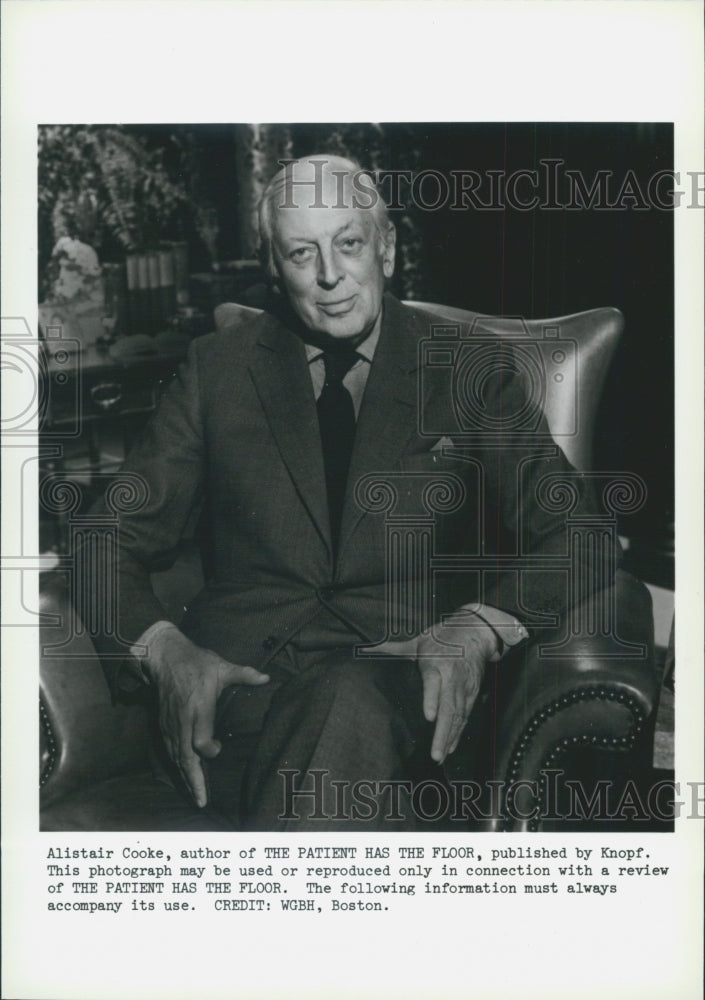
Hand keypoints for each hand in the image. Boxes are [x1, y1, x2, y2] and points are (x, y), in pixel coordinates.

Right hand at [142, 625, 268, 806]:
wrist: (164, 657)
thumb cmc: (196, 662)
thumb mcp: (221, 666)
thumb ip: (244, 674)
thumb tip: (267, 678)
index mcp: (198, 706)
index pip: (200, 739)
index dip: (209, 750)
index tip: (218, 749)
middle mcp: (182, 719)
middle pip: (185, 756)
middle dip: (194, 779)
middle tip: (202, 800)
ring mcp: (171, 724)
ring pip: (176, 757)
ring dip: (185, 777)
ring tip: (195, 796)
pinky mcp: (164, 725)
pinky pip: (170, 751)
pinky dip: (177, 767)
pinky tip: (184, 778)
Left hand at [375, 609, 526, 763]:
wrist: (475, 632)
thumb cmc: (443, 637)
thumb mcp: (419, 640)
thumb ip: (395, 649)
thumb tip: (369, 649)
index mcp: (436, 662)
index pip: (433, 682)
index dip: (432, 699)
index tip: (429, 717)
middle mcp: (451, 677)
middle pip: (449, 706)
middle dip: (442, 731)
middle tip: (434, 754)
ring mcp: (464, 687)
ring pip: (458, 716)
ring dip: (450, 737)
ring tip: (439, 757)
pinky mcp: (472, 693)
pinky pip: (465, 716)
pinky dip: (458, 733)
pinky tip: (451, 747)